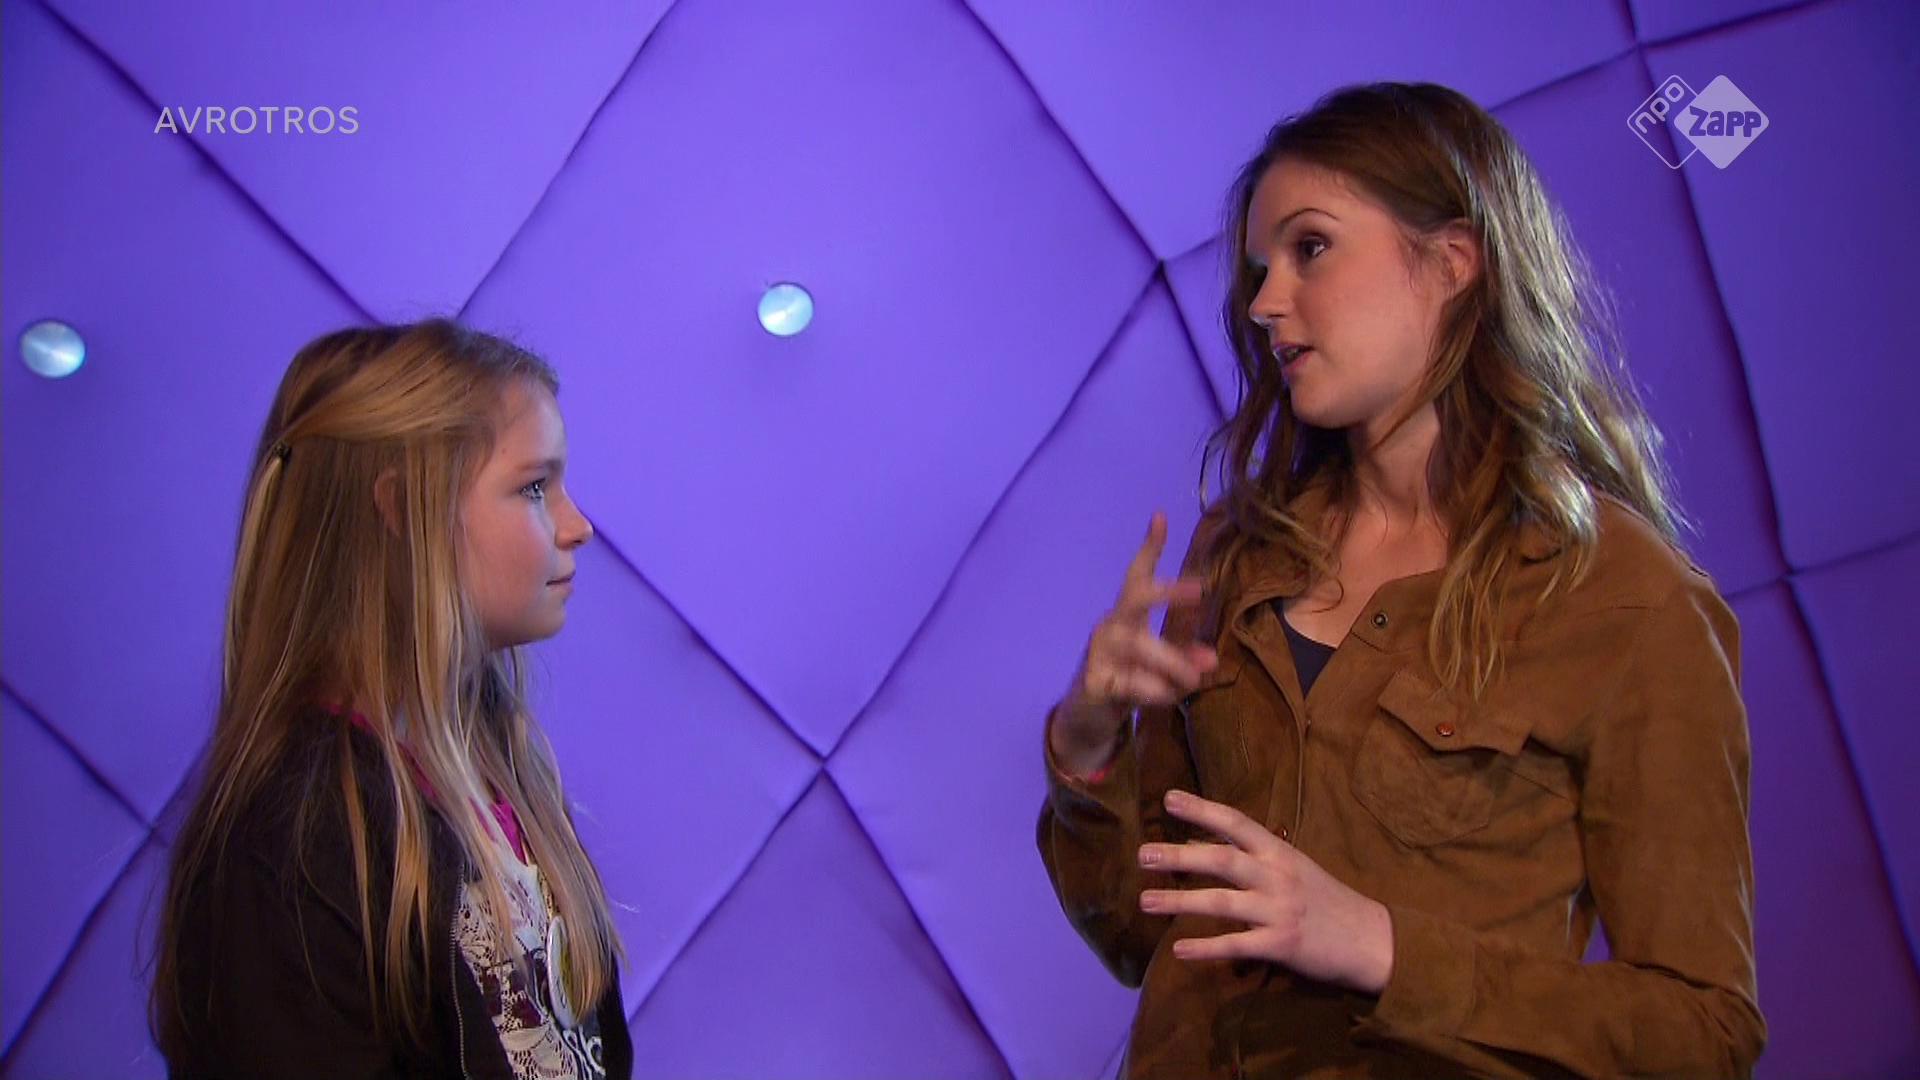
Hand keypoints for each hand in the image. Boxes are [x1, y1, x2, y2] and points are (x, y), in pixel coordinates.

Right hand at [1051, 513, 1217, 772]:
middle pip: (1135, 598)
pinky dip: (1155, 690)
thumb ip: (1186, 658)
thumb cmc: (1129, 681)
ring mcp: (1099, 651)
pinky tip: (1168, 697)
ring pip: (1140, 646)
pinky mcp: (1094, 680)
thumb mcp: (1162, 668)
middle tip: (1200, 591)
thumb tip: (1211, 659)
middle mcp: (1112, 625)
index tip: (1160, 516)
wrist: (1087, 718)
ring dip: (1173, 662)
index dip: (1149, 547)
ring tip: (1195, 679)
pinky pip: (1131, 682)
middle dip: (1167, 591)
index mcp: (1128, 615)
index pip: (1137, 575)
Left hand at [1138, 790, 1394, 994]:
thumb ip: (1251, 856)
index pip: (1236, 823)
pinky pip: (1237, 945)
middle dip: (1180, 857)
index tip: (1169, 799)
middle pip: (1222, 860)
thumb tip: (1202, 842)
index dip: (1202, 810)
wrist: (1371, 939)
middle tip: (1143, 855)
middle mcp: (1277, 876)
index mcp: (1279, 853)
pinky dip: (1206, 948)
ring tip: (1146, 902)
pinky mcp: (1282, 944)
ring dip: (1181, 902)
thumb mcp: (1292, 868)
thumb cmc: (1326, 900)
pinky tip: (1179, 951)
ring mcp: (1279, 910)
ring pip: (1222, 903)